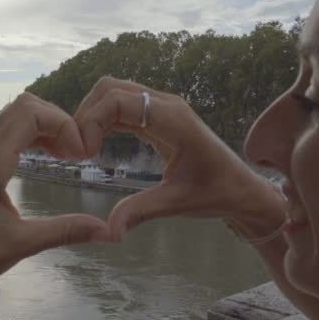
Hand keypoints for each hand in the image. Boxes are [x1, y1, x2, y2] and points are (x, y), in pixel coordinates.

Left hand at [0, 93, 109, 294]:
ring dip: (46, 126)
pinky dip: (33, 134)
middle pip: (24, 105)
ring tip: (68, 154)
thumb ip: (66, 231)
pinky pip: (7, 131)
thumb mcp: (23, 244)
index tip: (82, 154)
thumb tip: (110, 233)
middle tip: (78, 153)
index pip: (30, 113)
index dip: (63, 124)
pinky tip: (50, 156)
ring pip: (15, 115)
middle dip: (58, 120)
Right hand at [73, 77, 283, 239]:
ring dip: (93, 115)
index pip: (119, 100)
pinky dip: (104, 119)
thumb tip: (109, 231)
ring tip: (82, 149)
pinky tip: (95, 144)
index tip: (83, 153)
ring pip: (114, 93)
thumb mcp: (177, 204)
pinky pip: (124, 105)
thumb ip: (140, 212)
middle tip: (76, 151)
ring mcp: (163, 108)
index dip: (91, 120)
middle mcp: (167, 105)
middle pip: (111, 88)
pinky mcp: (160, 116)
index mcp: (173, 120)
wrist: (242, 189)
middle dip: (86, 114)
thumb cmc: (217, 193)